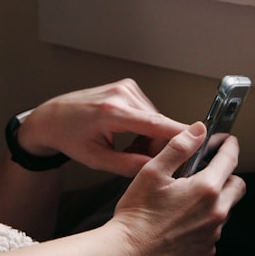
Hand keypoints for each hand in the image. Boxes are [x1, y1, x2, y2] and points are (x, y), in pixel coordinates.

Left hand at [16, 79, 188, 176]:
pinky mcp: (128, 86)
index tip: (200, 142)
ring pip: (155, 119)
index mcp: (112, 112)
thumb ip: (128, 166)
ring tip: (127, 146)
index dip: (180, 135)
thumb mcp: (96, 160)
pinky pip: (148, 111)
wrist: (53, 117)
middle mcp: (122, 94)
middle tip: (137, 159)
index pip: (156, 124)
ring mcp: (126, 87)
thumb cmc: (70, 137)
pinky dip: (144, 125)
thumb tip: (156, 169)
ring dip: (150, 136)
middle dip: (155, 145)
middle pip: (159, 124)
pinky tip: (127, 133)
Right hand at [110, 122, 246, 255]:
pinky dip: (204, 223)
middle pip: (237, 186)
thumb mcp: (153, 172)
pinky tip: (183, 221)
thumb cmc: (136, 215)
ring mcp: (212, 234)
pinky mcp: (205, 250)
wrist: (128, 253)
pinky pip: (214, 231)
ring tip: (188, 200)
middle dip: (227, 175)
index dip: (229, 146)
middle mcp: (216, 212)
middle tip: (207, 172)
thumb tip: (197, 131)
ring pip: (226, 209)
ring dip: (215, 201)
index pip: (230, 159)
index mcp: (206, 189)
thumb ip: (179, 148)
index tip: (226, 142)